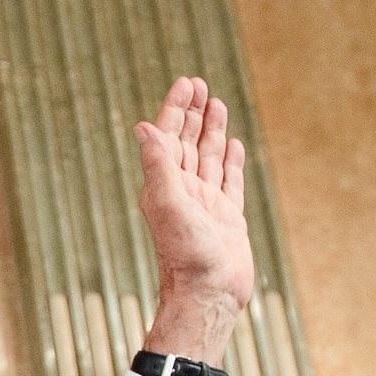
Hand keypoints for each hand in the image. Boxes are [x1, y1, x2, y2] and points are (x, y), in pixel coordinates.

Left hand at [136, 77, 252, 335]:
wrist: (207, 293)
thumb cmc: (185, 253)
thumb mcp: (167, 203)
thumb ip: (157, 165)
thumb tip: (142, 127)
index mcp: (164, 185)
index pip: (168, 137)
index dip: (175, 109)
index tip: (185, 83)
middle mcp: (182, 191)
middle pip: (187, 142)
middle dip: (192, 113)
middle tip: (199, 83)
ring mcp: (206, 203)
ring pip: (209, 157)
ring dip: (212, 130)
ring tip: (217, 103)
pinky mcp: (227, 217)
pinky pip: (229, 181)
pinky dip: (231, 161)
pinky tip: (234, 145)